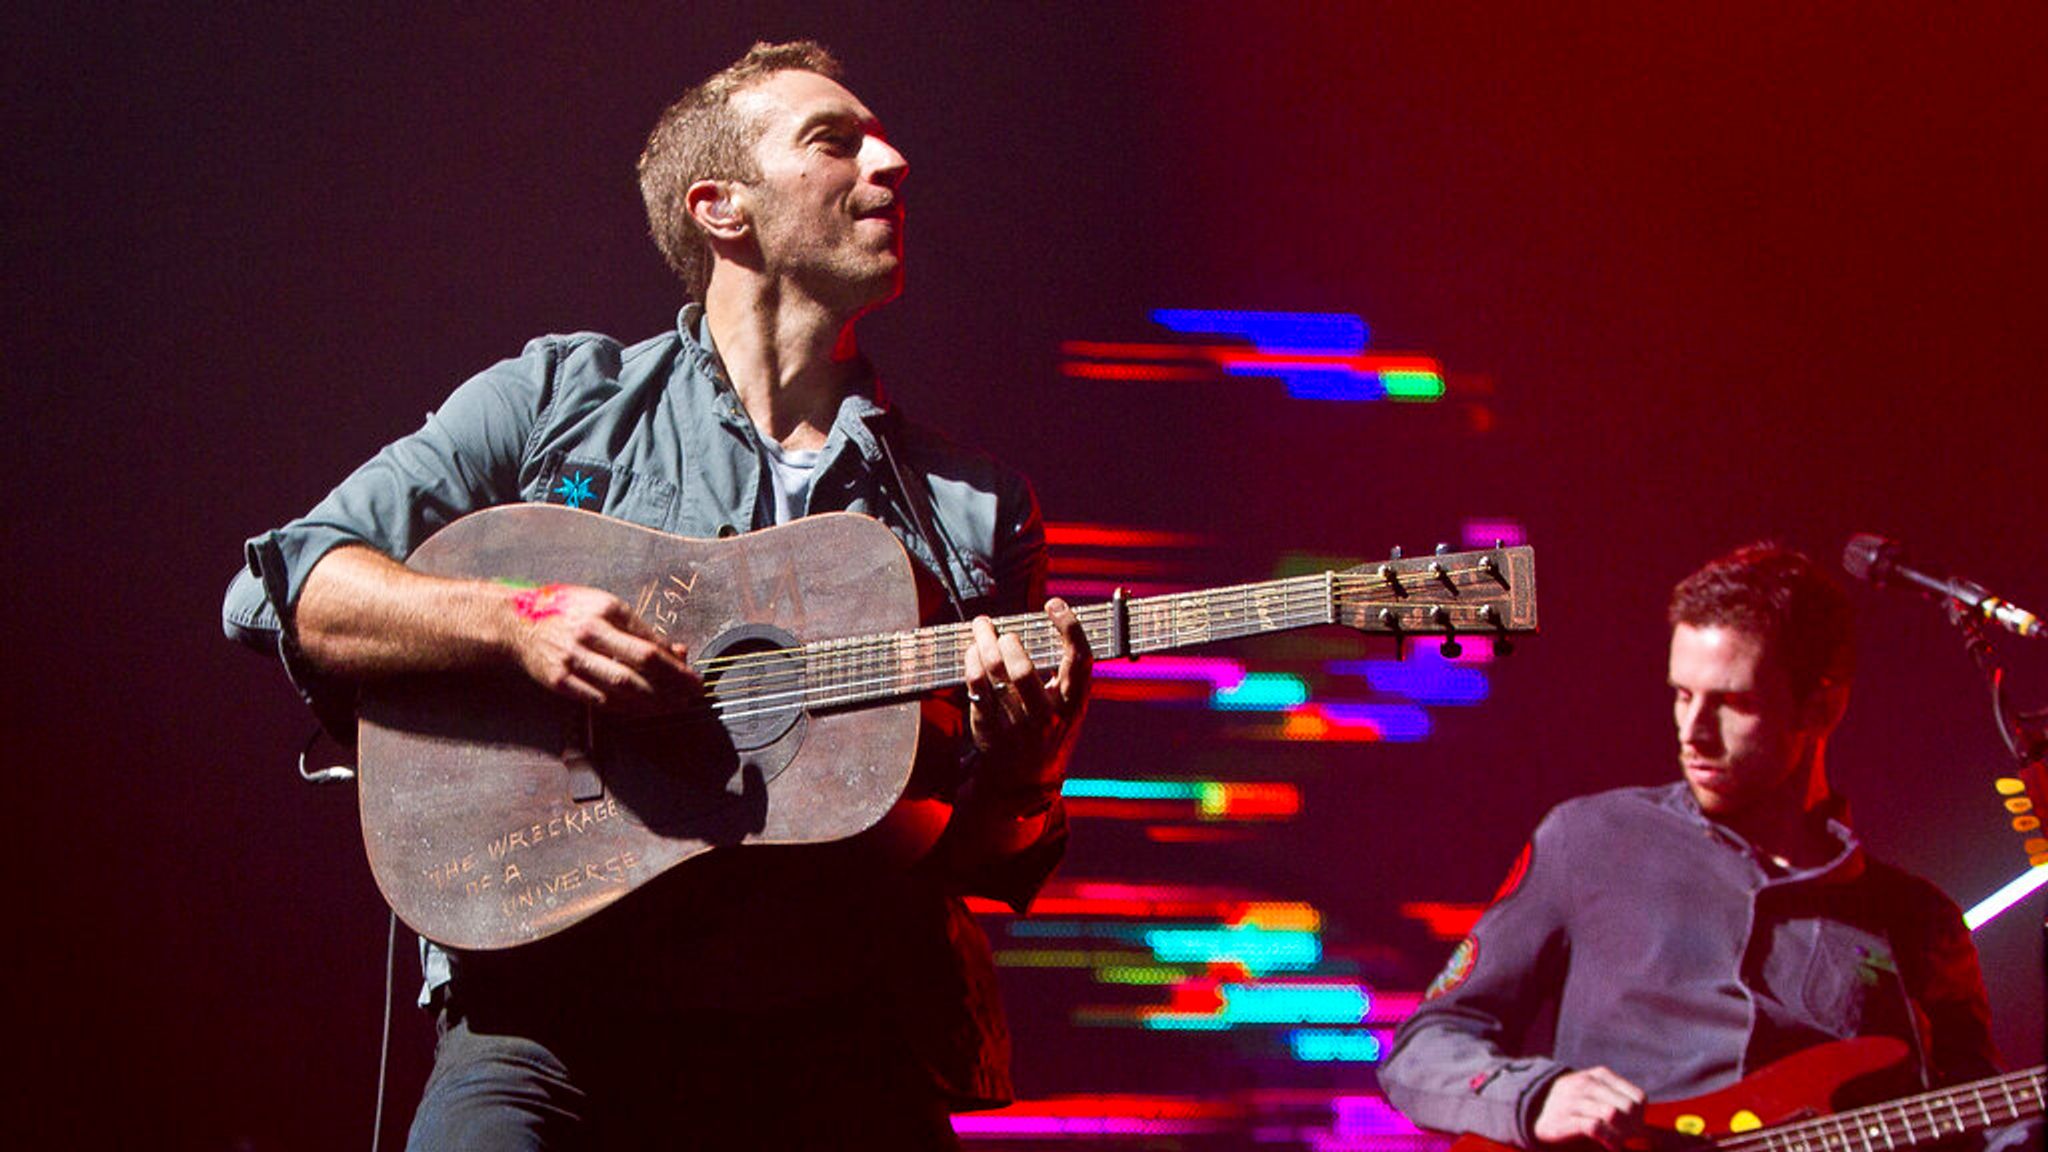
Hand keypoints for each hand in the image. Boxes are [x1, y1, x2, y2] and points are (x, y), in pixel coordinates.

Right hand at [506, 583, 698, 713]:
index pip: (648, 641)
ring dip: (654, 701)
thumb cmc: (565, 611)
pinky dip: (626, 708)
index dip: (674, 663)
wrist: (514, 622)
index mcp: (605, 609)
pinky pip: (600, 700)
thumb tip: (674, 650)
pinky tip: (643, 711)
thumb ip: (636, 628)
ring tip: (674, 706)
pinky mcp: (561, 681)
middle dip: (673, 682)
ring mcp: (574, 659)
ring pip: (623, 686)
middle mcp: (590, 633)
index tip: (691, 674)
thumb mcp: (601, 605)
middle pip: (641, 663)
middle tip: (693, 693)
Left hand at [962, 598, 1091, 816]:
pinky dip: (971, 663)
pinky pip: (976, 688)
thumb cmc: (1048, 731)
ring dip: (984, 643)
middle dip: (1006, 640)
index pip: (1080, 659)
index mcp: (1073, 704)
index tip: (1054, 604)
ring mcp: (1016, 725)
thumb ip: (1064, 674)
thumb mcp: (1068, 708)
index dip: (1069, 627)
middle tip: (995, 625)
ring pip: (996, 674)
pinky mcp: (990, 730)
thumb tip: (1045, 625)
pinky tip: (972, 652)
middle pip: (1023, 669)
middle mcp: (1047, 715)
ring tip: (981, 628)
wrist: (1025, 783)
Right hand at [1532, 1067, 1646, 1149]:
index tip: (1635, 1128)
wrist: (1535, 1111)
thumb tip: (1647, 1129)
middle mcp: (1586, 1083)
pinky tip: (1608, 1145)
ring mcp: (1573, 1099)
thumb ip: (1619, 1104)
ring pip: (1612, 1115)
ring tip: (1617, 1141)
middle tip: (1627, 1139)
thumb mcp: (1595, 1095)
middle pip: (1628, 1107)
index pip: (1638, 1098)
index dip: (1642, 1118)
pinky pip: (1595, 1127)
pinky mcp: (1564, 1118)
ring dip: (1621, 1135)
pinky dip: (1607, 1139)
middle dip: (1633, 1128)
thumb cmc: (1575, 1107)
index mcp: (1599, 1076)